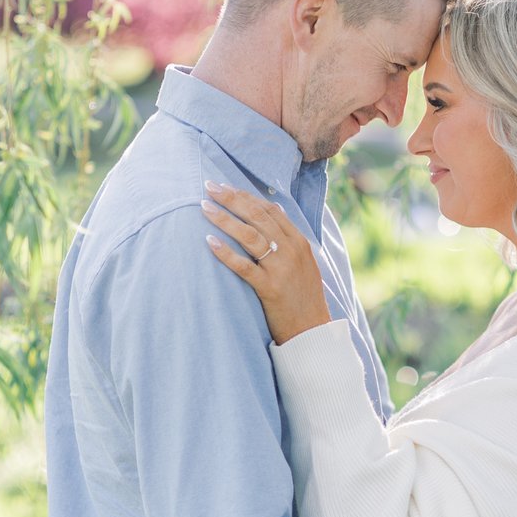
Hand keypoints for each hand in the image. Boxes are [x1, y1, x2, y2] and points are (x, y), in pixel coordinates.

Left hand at [202, 182, 330, 344]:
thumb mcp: (302, 262)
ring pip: (249, 236)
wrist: (312, 331)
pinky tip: (209, 241)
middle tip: (208, 186)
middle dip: (231, 198)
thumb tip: (273, 212)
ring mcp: (281, 269)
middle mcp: (291, 250)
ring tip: (204, 207)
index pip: (268, 209)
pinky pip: (244, 266)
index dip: (244, 195)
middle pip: (257, 216)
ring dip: (224, 219)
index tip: (224, 186)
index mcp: (298, 241)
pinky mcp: (270, 288)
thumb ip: (287, 239)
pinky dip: (225, 253)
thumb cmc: (302, 296)